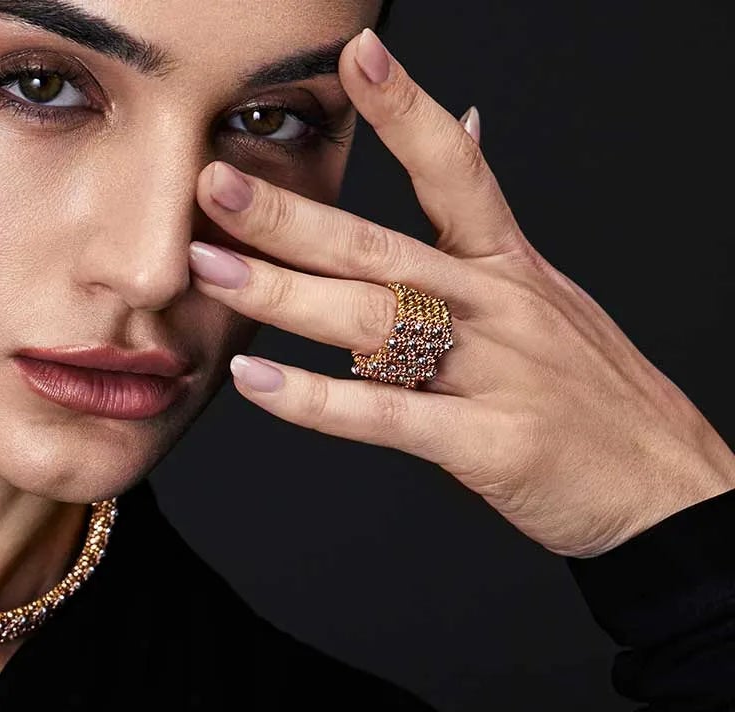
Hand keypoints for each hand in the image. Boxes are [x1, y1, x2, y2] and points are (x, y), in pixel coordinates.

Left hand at [185, 26, 734, 558]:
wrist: (670, 488)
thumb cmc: (590, 393)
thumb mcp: (545, 290)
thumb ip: (483, 219)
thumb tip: (463, 122)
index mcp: (509, 265)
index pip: (454, 169)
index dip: (406, 110)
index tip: (356, 56)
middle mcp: (500, 307)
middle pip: (380, 248)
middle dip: (290, 216)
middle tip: (214, 185)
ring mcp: (496, 373)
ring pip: (375, 322)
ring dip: (284, 295)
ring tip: (210, 272)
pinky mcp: (489, 443)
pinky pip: (387, 415)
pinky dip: (316, 401)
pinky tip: (254, 383)